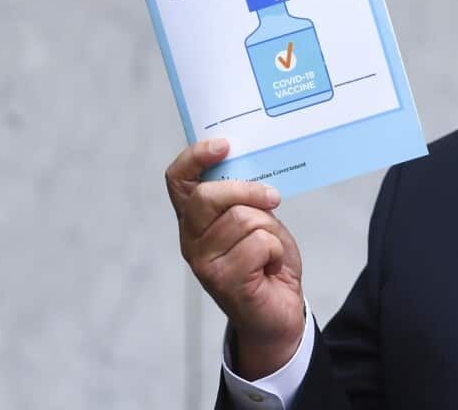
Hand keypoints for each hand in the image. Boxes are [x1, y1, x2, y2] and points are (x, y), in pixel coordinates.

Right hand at [166, 138, 305, 378]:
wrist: (279, 313)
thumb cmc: (267, 262)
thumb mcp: (258, 220)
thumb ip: (245, 199)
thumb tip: (248, 169)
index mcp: (196, 219)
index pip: (178, 180)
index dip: (195, 157)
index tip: (223, 145)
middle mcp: (191, 239)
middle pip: (209, 196)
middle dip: (248, 191)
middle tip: (272, 199)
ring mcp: (204, 262)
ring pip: (243, 219)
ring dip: (269, 231)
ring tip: (268, 251)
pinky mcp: (224, 281)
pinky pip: (259, 244)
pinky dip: (275, 252)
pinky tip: (270, 268)